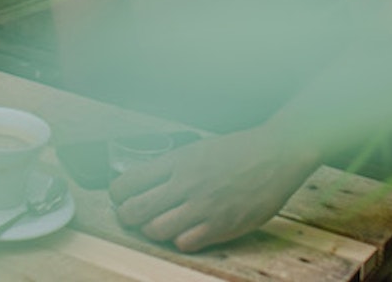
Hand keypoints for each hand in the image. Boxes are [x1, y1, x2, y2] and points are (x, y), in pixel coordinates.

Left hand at [109, 127, 318, 251]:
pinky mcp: (220, 226)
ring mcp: (202, 207)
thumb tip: (146, 182)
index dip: (118, 194)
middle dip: (126, 217)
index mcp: (176, 161)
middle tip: (130, 217)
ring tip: (157, 226)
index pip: (129, 181)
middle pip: (136, 209)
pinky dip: (180, 241)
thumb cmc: (236, 151)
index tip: (120, 198)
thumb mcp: (196, 149)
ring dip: (152, 231)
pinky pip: (185, 243)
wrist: (273, 156)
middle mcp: (184, 183)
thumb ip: (172, 166)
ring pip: (156, 230)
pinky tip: (185, 233)